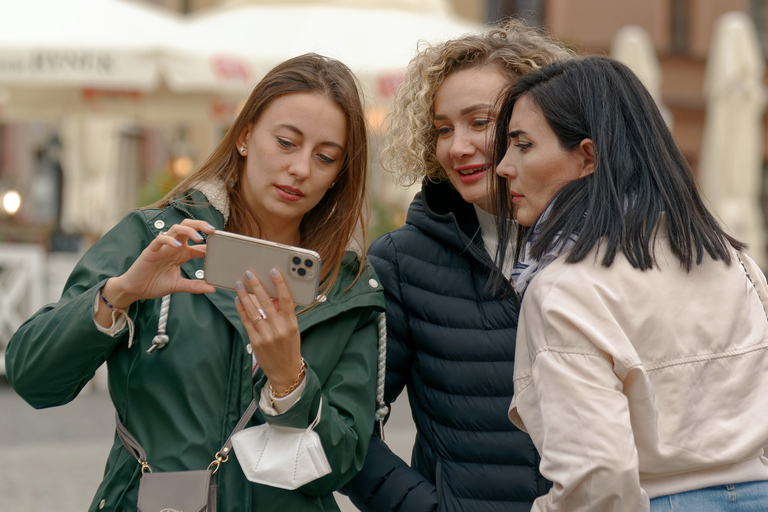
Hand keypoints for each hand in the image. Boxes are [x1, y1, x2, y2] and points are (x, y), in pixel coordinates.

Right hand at [104, 219, 215, 308]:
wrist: (135, 289)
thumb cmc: (154, 284)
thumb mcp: (178, 286)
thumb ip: (194, 286)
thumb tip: (213, 289)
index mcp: (182, 254)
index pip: (199, 244)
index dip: (210, 243)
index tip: (222, 245)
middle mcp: (174, 247)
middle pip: (188, 228)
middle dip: (201, 225)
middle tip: (212, 230)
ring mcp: (163, 247)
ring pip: (176, 229)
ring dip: (188, 230)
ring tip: (198, 236)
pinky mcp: (151, 250)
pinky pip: (160, 239)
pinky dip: (169, 240)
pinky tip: (177, 245)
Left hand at [234, 268, 302, 392]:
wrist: (285, 371)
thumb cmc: (289, 347)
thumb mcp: (292, 329)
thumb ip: (284, 313)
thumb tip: (273, 295)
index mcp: (291, 323)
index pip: (286, 299)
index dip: (279, 283)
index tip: (273, 271)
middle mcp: (279, 328)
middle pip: (266, 302)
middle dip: (256, 286)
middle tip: (249, 274)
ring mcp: (266, 335)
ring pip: (253, 311)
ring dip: (244, 296)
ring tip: (239, 284)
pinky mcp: (255, 341)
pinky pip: (246, 321)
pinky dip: (241, 309)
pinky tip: (237, 300)